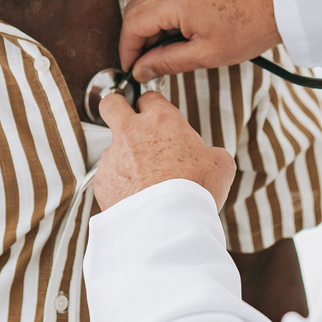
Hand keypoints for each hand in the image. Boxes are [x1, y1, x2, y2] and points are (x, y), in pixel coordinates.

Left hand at [94, 91, 235, 211]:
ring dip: (123, 157)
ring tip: (143, 179)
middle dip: (117, 107)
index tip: (156, 116)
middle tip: (126, 118)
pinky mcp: (101, 180)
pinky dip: (118, 184)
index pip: (149, 97)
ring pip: (111, 147)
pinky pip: (108, 176)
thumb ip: (209, 151)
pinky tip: (135, 197)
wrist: (168, 224)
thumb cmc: (194, 191)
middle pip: (112, 103)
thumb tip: (207, 156)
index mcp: (161, 120)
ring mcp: (113, 156)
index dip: (153, 106)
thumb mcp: (220, 164)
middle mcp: (132, 132)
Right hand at [119, 0, 279, 80]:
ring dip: (155, 18)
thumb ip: (166, 62)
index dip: (127, 49)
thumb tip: (140, 70)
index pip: (132, 24)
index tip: (131, 66)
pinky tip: (187, 19)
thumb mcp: (205, 54)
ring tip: (173, 41)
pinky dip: (170, 1)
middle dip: (139, 35)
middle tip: (149, 59)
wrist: (280, 3)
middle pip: (138, 7)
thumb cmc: (249, 28)